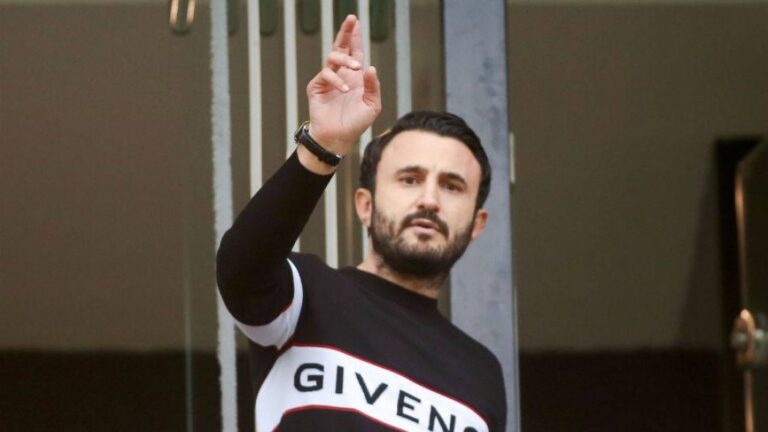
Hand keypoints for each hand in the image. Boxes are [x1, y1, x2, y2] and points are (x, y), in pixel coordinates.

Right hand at [305, 15, 381, 155]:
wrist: (338, 138)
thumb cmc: (355, 124)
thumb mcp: (372, 105)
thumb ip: (373, 86)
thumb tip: (369, 67)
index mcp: (355, 77)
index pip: (355, 52)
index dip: (355, 37)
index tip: (355, 21)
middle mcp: (341, 75)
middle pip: (342, 48)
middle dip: (346, 33)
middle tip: (351, 19)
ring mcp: (328, 80)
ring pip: (333, 57)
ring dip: (345, 58)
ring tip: (355, 67)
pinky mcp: (317, 86)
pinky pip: (326, 74)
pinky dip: (336, 80)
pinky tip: (344, 91)